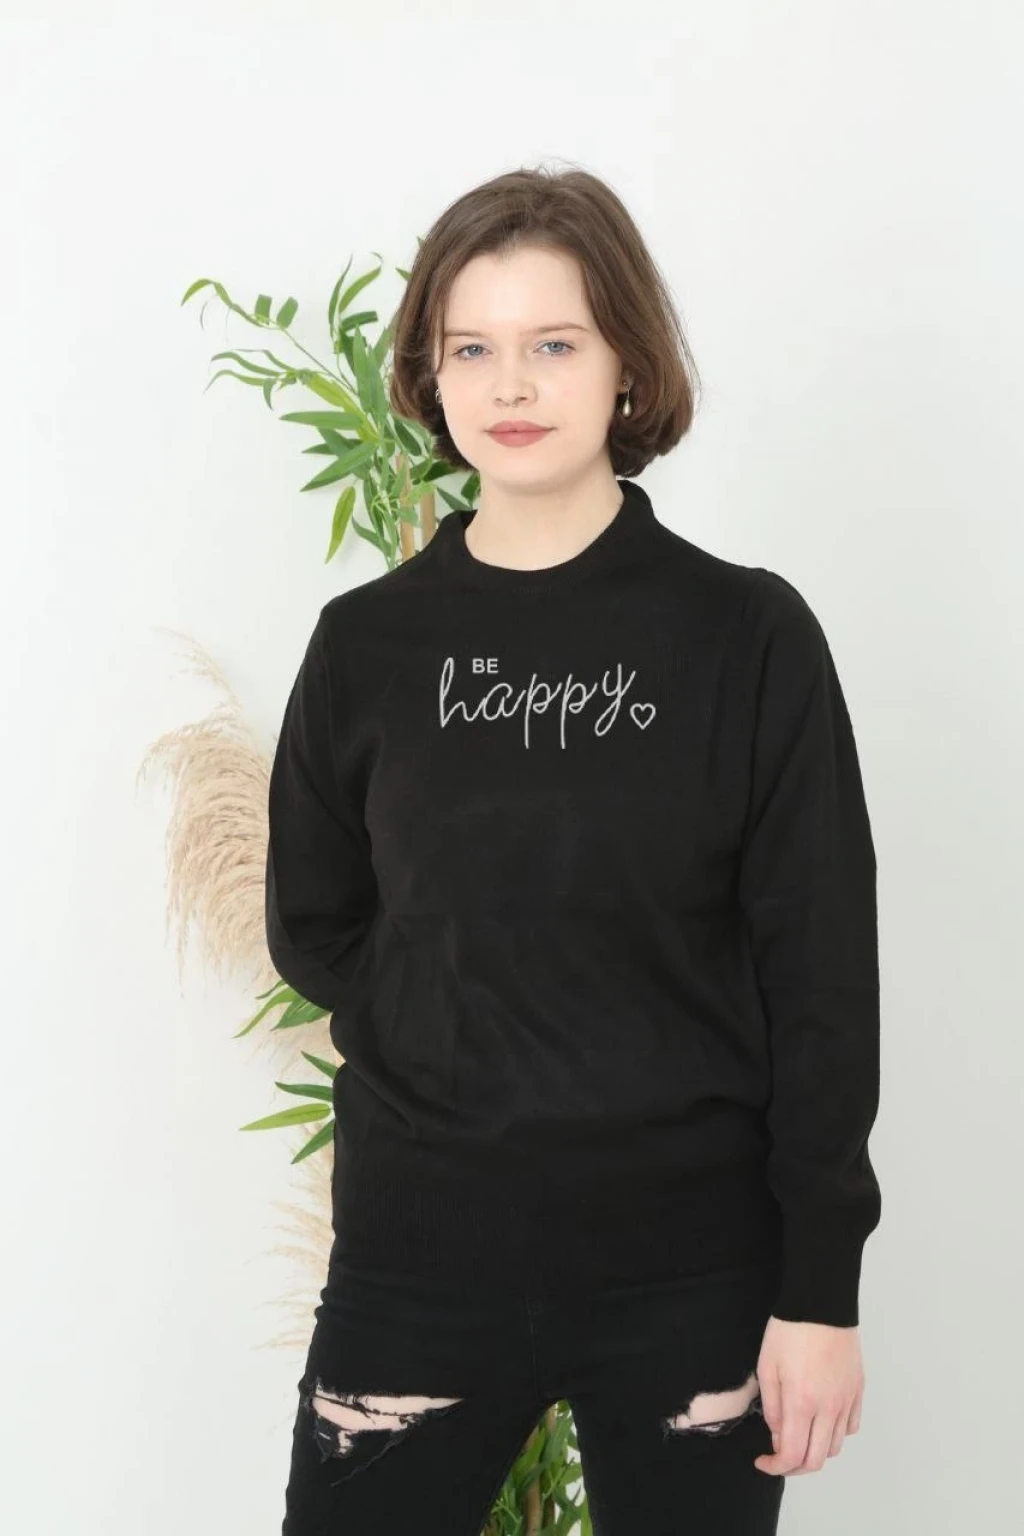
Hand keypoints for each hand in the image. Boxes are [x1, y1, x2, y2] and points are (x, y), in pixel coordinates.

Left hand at [753, 1315, 863, 1475]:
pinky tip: (821, 1420)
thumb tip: (778, 1435)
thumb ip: (772, 1407)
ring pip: (835, 1447)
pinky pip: (850, 1427)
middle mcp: (829, 1408)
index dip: (776, 1467)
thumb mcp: (767, 1366)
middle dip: (794, 1466)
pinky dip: (835, 1434)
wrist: (821, 1303)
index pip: (793, 1456)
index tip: (763, 1461)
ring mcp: (847, 1400)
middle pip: (817, 1460)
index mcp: (802, 1403)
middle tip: (779, 1456)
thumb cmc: (789, 1330)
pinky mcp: (858, 1390)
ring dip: (815, 1450)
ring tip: (799, 1435)